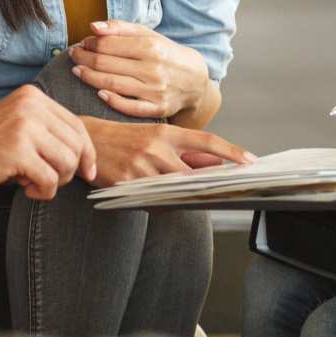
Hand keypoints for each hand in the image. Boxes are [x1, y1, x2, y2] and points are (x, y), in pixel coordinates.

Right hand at [0, 84, 96, 201]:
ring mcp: (24, 126)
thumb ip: (46, 132)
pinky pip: (50, 180)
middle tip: (48, 180)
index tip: (87, 172)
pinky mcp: (17, 151)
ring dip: (55, 181)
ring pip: (68, 162)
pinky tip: (24, 188)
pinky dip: (43, 191)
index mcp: (32, 96)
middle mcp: (30, 105)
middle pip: (77, 144)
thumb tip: (85, 154)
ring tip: (32, 182)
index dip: (87, 152)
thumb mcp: (16, 128)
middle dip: (71, 170)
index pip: (77, 125)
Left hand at [69, 20, 212, 123]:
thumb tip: (94, 26)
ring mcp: (155, 91)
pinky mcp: (157, 109)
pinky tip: (98, 93)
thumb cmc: (167, 54)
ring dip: (89, 77)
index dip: (90, 43)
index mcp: (151, 46)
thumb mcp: (149, 35)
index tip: (82, 43)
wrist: (195, 81)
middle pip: (106, 64)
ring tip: (77, 71)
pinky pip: (128, 107)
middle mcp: (153, 68)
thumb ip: (121, 28)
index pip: (109, 44)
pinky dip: (111, 100)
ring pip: (112, 84)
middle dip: (84, 59)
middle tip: (74, 57)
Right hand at [81, 117, 255, 186]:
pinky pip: (153, 203)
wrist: (85, 139)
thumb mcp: (155, 137)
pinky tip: (148, 196)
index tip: (250, 160)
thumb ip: (185, 151)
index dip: (231, 150)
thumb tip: (216, 163)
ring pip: (174, 192)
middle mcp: (156, 147)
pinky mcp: (126, 183)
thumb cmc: (125, 139)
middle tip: (217, 191)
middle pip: (193, 174)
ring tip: (168, 190)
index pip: (206, 140)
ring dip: (177, 196)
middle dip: (205, 185)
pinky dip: (156, 204)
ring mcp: (141, 166)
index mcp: (166, 132)